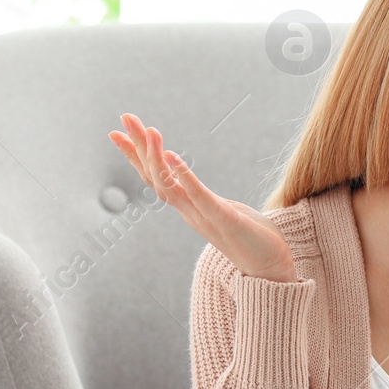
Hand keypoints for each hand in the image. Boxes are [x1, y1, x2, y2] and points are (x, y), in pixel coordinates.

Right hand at [109, 113, 297, 282]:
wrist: (272, 270)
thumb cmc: (251, 238)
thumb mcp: (221, 210)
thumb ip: (204, 198)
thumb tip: (193, 184)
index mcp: (189, 207)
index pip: (155, 177)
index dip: (135, 155)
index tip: (116, 132)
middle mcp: (189, 212)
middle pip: (154, 177)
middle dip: (138, 147)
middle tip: (125, 117)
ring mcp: (204, 217)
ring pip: (169, 187)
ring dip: (157, 159)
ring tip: (151, 131)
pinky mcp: (225, 221)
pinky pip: (200, 197)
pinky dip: (184, 177)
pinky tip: (173, 157)